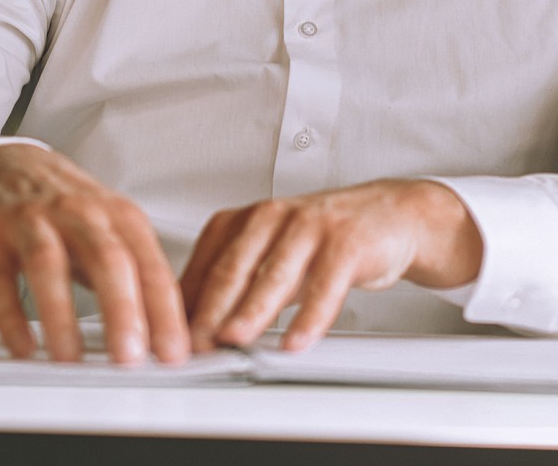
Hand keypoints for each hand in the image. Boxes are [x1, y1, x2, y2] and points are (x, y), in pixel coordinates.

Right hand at [0, 143, 189, 365]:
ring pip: (48, 263)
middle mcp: (78, 213)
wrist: (5, 165)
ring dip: (61, 315)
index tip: (172, 354)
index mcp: (118, 216)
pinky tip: (23, 347)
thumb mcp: (113, 230)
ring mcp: (31, 221)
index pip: (150, 266)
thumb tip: (170, 337)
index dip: (165, 312)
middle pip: (106, 259)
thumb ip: (139, 278)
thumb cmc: (67, 208)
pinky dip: (10, 315)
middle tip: (129, 358)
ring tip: (70, 359)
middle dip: (122, 310)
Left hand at [179, 179, 481, 352]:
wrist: (385, 215)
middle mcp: (271, 217)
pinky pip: (326, 283)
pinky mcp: (346, 240)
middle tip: (192, 343)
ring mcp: (310, 225)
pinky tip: (297, 340)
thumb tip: (189, 327)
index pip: (205, 266)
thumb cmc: (321, 239)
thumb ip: (234, 288)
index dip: (185, 305)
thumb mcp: (270, 258)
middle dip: (208, 309)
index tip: (172, 339)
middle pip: (233, 267)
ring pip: (275, 273)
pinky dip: (309, 316)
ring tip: (234, 339)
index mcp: (243, 220)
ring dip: (252, 310)